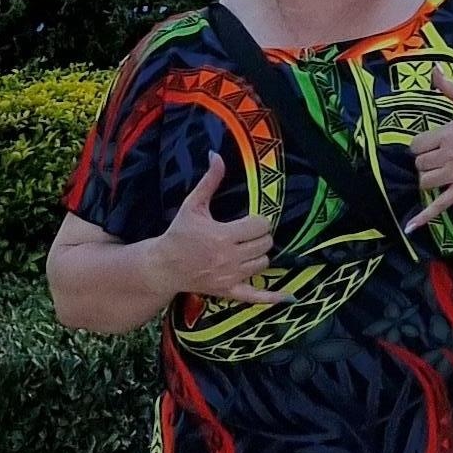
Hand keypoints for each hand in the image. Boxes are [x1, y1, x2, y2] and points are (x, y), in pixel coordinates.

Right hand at [157, 143, 274, 303]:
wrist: (163, 266)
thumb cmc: (179, 234)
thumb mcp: (193, 205)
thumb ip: (209, 181)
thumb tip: (217, 155)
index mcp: (222, 235)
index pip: (260, 225)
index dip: (259, 221)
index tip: (250, 220)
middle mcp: (229, 258)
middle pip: (266, 244)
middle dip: (261, 236)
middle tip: (249, 234)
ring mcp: (230, 277)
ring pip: (263, 264)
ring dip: (259, 255)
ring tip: (246, 250)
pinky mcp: (229, 291)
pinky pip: (255, 296)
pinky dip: (272, 297)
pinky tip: (288, 296)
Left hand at [402, 84, 452, 240]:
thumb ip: (450, 89)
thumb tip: (434, 69)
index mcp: (448, 133)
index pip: (416, 144)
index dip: (420, 144)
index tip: (429, 143)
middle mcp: (448, 154)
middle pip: (419, 163)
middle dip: (424, 160)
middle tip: (437, 156)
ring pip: (424, 181)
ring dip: (427, 177)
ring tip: (436, 172)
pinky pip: (440, 204)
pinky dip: (424, 216)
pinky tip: (410, 226)